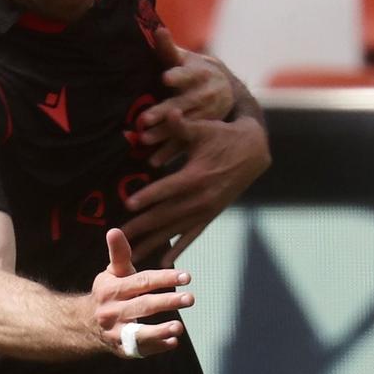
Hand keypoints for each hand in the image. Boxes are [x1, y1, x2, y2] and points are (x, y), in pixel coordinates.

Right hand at [90, 227, 192, 358]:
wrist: (84, 324)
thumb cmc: (108, 293)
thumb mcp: (112, 273)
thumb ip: (119, 254)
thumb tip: (114, 230)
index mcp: (112, 290)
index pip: (142, 282)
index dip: (164, 278)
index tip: (186, 277)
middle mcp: (112, 312)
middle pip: (143, 306)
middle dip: (167, 302)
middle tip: (190, 298)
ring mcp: (116, 332)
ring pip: (138, 333)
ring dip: (159, 331)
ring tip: (179, 327)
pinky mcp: (121, 349)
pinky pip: (140, 349)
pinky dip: (157, 347)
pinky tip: (173, 342)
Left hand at [121, 116, 270, 264]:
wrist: (253, 152)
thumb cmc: (223, 136)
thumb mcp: (202, 128)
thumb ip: (181, 124)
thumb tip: (168, 112)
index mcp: (197, 176)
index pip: (168, 188)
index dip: (148, 196)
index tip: (128, 205)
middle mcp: (202, 197)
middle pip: (167, 214)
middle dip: (142, 226)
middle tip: (120, 237)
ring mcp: (207, 209)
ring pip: (175, 229)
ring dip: (154, 242)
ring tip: (133, 255)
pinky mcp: (210, 215)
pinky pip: (192, 235)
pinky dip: (178, 248)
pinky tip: (164, 262)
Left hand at [135, 30, 241, 166]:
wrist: (226, 90)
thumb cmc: (196, 71)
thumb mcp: (187, 59)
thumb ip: (169, 48)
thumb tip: (157, 29)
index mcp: (199, 75)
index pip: (187, 74)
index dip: (177, 76)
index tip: (166, 77)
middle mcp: (204, 96)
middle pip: (182, 104)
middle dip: (163, 113)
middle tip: (144, 120)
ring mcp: (204, 116)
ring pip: (182, 126)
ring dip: (164, 135)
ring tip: (144, 140)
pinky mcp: (201, 131)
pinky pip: (184, 143)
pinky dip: (169, 153)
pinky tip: (154, 161)